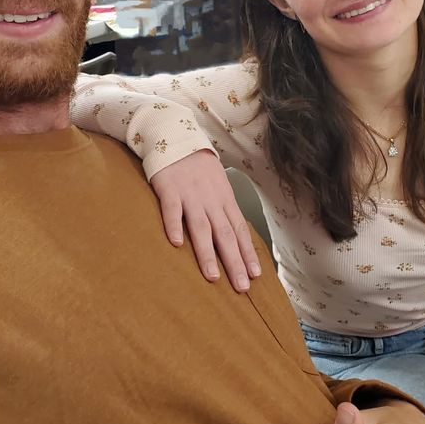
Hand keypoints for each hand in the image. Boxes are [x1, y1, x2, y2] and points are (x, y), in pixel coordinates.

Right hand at [150, 149, 260, 290]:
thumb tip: (236, 235)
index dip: (248, 253)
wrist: (177, 136)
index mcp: (224, 200)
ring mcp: (190, 194)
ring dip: (208, 253)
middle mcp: (210, 200)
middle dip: (234, 262)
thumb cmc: (198, 166)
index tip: (255, 276)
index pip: (240, 231)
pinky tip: (177, 244)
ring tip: (213, 276)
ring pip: (201, 227)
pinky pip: (171, 210)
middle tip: (241, 287)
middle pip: (225, 234)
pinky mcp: (169, 189)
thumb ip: (224, 209)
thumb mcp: (219, 185)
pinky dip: (174, 226)